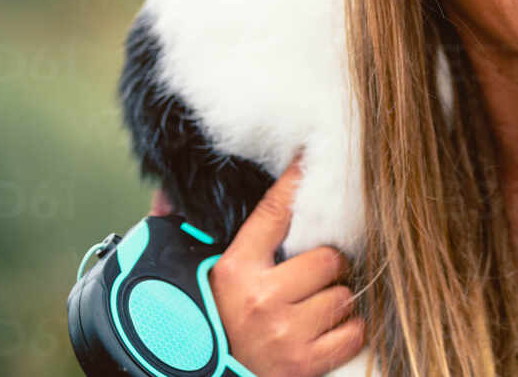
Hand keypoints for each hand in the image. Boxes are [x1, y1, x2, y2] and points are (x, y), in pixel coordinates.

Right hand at [205, 156, 365, 375]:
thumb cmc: (208, 324)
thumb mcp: (195, 279)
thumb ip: (188, 235)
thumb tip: (165, 196)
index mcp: (234, 270)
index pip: (275, 213)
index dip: (296, 183)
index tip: (310, 160)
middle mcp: (262, 300)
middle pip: (329, 258)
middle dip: (327, 265)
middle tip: (313, 274)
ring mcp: (285, 334)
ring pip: (343, 296)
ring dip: (336, 300)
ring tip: (314, 306)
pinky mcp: (305, 364)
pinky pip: (353, 332)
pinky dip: (346, 331)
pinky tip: (325, 330)